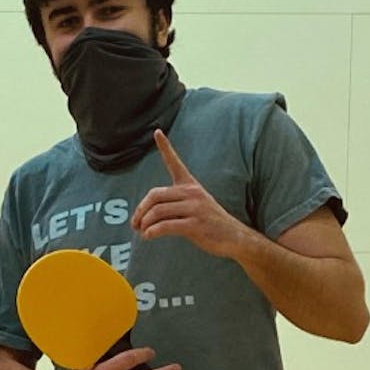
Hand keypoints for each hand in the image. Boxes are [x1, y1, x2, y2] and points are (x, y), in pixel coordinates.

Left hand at [131, 129, 251, 257]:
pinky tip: (148, 236)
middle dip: (140, 210)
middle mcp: (192, 193)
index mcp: (191, 185)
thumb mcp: (194, 206)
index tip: (157, 132)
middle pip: (155, 195)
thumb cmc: (209, 223)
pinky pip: (166, 225)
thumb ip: (172, 205)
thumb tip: (144, 217)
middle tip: (135, 224)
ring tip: (142, 232)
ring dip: (144, 223)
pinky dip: (152, 232)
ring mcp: (195, 208)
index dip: (165, 147)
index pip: (175, 163)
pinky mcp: (196, 225)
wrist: (234, 237)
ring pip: (158, 211)